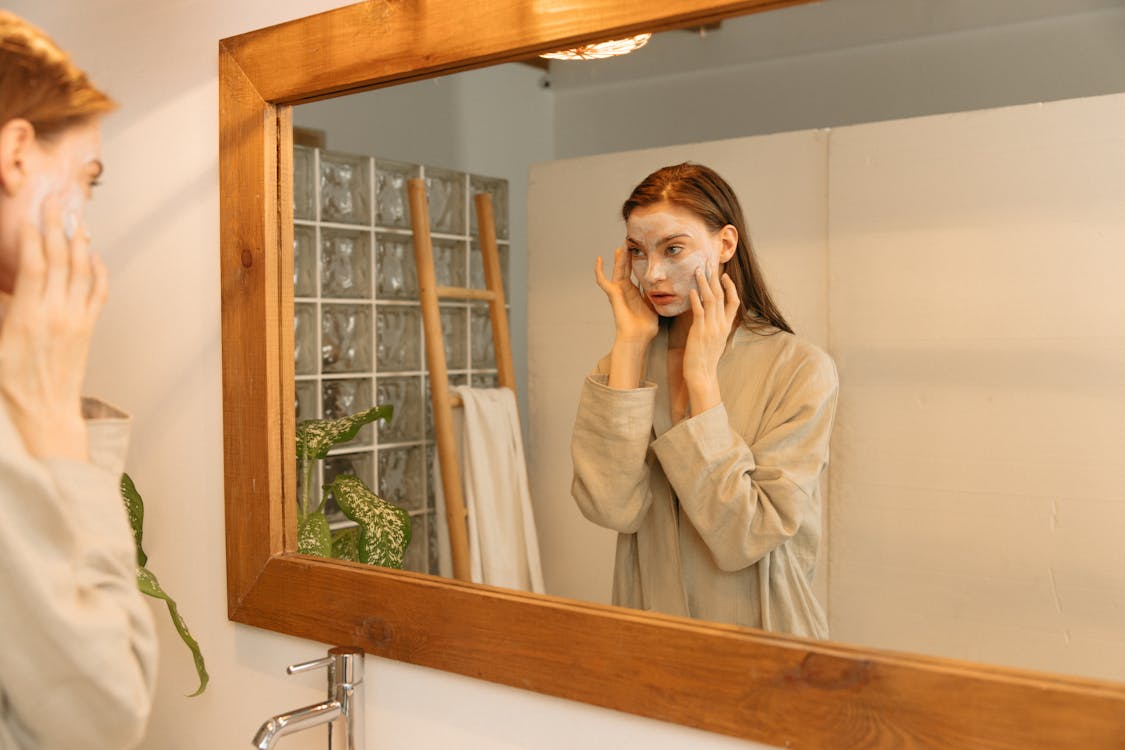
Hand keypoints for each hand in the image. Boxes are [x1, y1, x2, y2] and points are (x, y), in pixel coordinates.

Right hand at [0, 195, 107, 459]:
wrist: (43, 412)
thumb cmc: (10, 383)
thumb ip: (2, 307)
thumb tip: (8, 283)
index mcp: (27, 317)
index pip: (35, 265)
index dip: (35, 236)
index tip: (33, 214)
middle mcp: (56, 315)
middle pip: (62, 261)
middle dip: (59, 227)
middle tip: (58, 201)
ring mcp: (76, 321)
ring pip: (84, 273)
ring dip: (81, 243)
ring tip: (78, 220)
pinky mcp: (88, 330)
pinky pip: (98, 294)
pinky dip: (98, 271)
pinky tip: (95, 257)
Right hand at [595, 247, 658, 388]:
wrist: (637, 338)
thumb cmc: (646, 327)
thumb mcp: (656, 306)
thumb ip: (659, 296)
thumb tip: (670, 288)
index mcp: (636, 293)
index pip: (636, 273)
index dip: (639, 262)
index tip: (644, 249)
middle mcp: (626, 291)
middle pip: (627, 269)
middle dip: (629, 256)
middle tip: (632, 243)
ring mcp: (618, 292)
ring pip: (617, 270)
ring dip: (619, 259)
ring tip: (621, 246)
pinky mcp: (612, 294)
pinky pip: (602, 281)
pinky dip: (599, 271)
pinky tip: (598, 259)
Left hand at [683, 261, 739, 412]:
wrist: (702, 375)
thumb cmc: (705, 359)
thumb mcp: (715, 341)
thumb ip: (715, 327)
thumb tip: (710, 316)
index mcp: (726, 327)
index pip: (734, 302)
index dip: (730, 287)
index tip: (725, 275)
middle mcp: (721, 325)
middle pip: (721, 296)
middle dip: (715, 278)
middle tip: (710, 263)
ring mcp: (711, 328)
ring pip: (710, 300)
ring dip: (704, 283)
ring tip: (698, 270)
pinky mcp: (700, 332)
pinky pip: (699, 312)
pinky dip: (696, 299)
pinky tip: (692, 289)